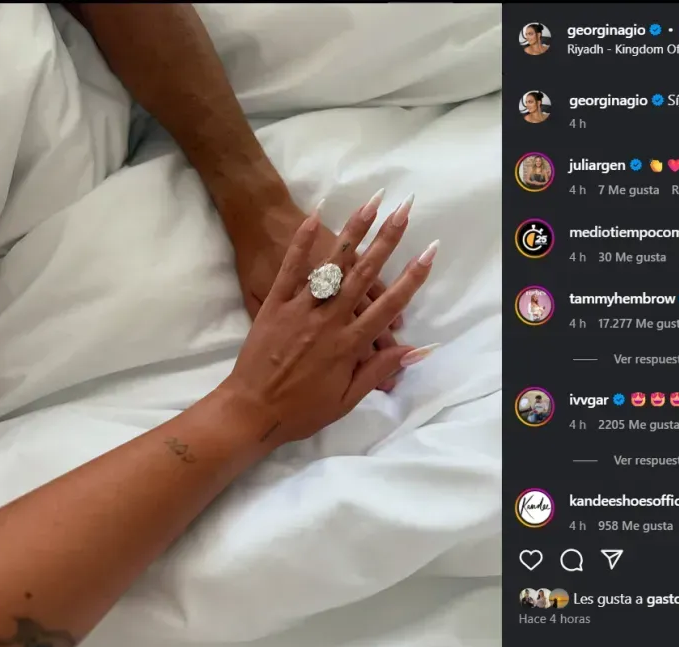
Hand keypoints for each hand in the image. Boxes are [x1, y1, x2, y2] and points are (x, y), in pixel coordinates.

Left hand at [221, 199, 437, 444]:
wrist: (249, 410)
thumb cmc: (300, 410)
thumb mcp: (345, 400)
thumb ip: (378, 371)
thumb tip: (413, 351)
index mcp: (349, 345)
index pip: (388, 305)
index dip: (412, 277)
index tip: (429, 252)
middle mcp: (329, 320)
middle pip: (365, 273)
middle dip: (388, 240)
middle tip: (405, 212)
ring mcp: (301, 308)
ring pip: (333, 264)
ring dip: (354, 231)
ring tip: (373, 203)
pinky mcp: (275, 303)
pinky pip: (291, 267)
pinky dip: (303, 241)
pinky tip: (317, 215)